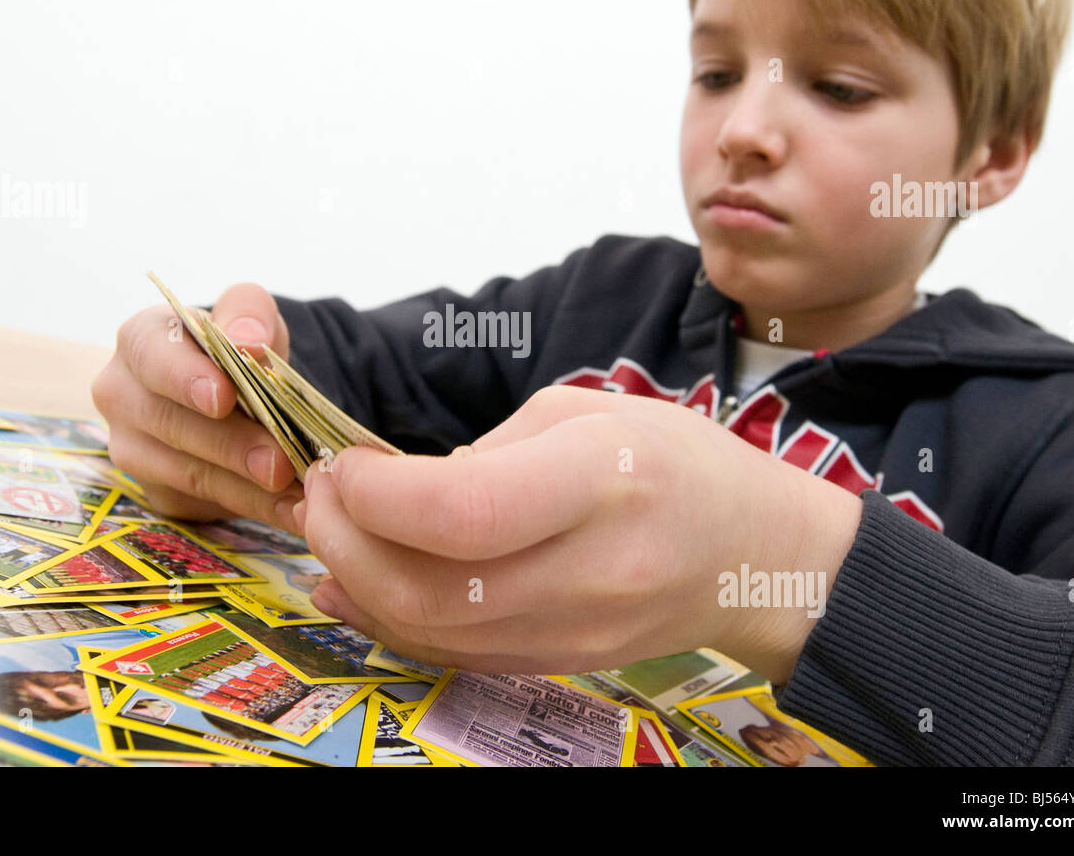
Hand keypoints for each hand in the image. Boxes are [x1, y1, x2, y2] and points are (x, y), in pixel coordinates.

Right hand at [91, 282, 302, 530]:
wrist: (238, 386)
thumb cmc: (237, 343)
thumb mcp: (249, 313)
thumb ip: (248, 312)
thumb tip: (247, 338)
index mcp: (140, 342)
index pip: (153, 358)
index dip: (186, 379)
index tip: (223, 397)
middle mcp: (122, 395)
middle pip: (171, 425)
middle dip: (231, 446)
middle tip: (279, 462)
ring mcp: (133, 448)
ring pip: (186, 474)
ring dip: (245, 488)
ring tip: (295, 492)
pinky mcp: (157, 489)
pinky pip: (203, 504)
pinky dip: (252, 507)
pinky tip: (291, 508)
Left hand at [299, 385, 863, 682]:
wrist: (753, 557)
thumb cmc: (678, 463)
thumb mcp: (589, 410)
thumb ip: (488, 451)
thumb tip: (399, 491)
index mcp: (603, 483)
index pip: (464, 513)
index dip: (380, 494)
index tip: (346, 464)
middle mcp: (590, 572)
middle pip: (431, 589)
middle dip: (345, 541)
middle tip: (319, 492)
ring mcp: (574, 634)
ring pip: (431, 633)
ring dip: (355, 581)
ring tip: (333, 527)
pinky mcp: (557, 663)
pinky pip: (452, 654)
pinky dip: (388, 620)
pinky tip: (353, 582)